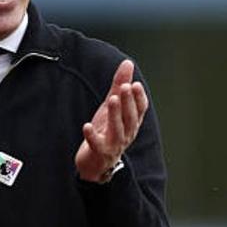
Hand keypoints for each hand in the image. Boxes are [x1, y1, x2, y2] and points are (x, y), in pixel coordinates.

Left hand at [74, 59, 148, 181]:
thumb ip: (119, 85)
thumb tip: (128, 63)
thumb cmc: (106, 131)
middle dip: (128, 102)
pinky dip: (92, 136)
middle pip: (130, 118)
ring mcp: (114, 144)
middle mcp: (126, 134)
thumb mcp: (111, 106)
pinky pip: (97, 144)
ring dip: (115, 114)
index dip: (138, 98)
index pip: (140, 110)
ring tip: (112, 100)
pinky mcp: (100, 153)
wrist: (95, 162)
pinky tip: (87, 126)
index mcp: (131, 122)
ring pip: (117, 129)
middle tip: (125, 87)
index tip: (136, 84)